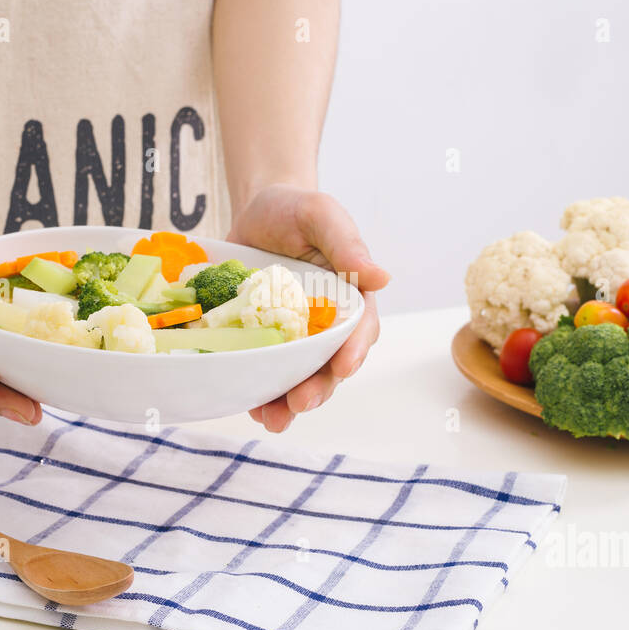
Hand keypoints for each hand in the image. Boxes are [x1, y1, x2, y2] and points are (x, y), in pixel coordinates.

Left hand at [227, 184, 389, 432]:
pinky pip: (264, 372)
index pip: (359, 330)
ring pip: (297, 377)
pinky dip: (257, 392)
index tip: (343, 367)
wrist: (254, 213)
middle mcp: (325, 325)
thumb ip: (346, 244)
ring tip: (272, 419)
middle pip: (328, 365)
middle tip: (300, 402)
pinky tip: (248, 405)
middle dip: (318, 388)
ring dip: (286, 403)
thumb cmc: (295, 210)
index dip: (353, 351)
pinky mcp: (263, 342)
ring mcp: (293, 337)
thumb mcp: (320, 215)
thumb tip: (380, 277)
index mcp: (349, 298)